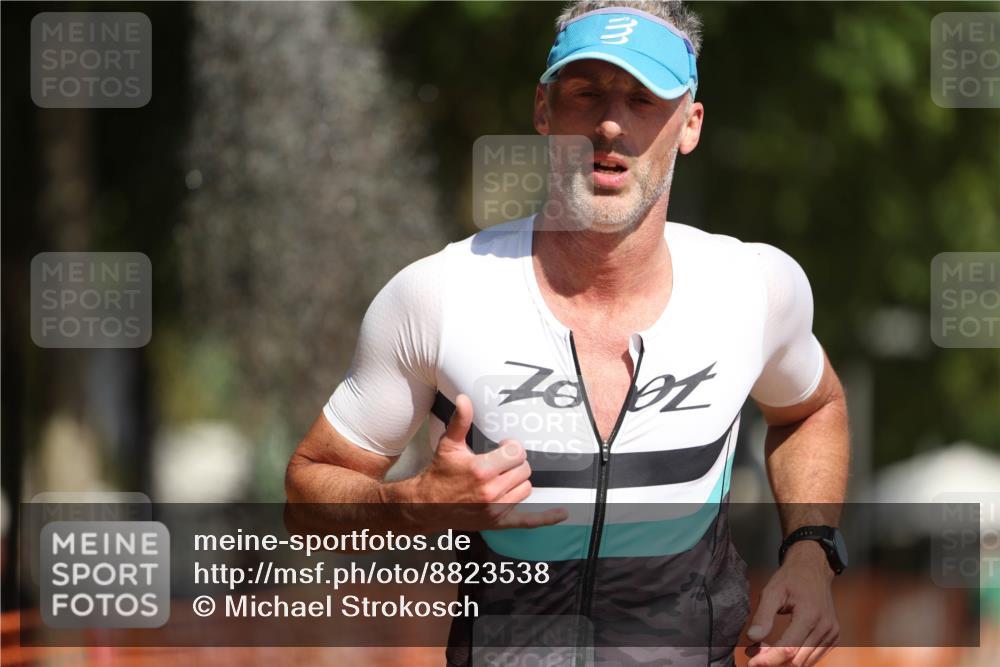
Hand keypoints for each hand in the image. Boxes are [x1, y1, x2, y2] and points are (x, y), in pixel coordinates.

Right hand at [410, 394, 567, 530]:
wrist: (428, 504)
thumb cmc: (440, 473)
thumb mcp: (449, 445)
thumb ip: (460, 421)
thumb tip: (465, 399)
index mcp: (481, 470)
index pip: (516, 453)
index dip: (511, 447)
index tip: (502, 446)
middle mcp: (490, 491)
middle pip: (524, 469)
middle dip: (515, 463)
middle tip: (501, 462)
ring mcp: (495, 509)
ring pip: (526, 488)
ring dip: (519, 480)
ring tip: (504, 477)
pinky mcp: (497, 521)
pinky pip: (527, 521)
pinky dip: (545, 518)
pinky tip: (561, 513)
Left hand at [745, 542, 839, 666]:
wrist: (813, 569)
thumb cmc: (791, 578)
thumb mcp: (772, 591)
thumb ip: (763, 615)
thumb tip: (752, 638)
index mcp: (810, 614)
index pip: (789, 648)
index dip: (769, 659)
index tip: (752, 662)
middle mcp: (825, 627)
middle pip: (797, 659)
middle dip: (774, 661)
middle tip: (754, 653)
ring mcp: (832, 633)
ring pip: (805, 662)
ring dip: (784, 661)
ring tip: (763, 651)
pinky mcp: (833, 637)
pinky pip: (813, 656)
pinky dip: (796, 657)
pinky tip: (779, 649)